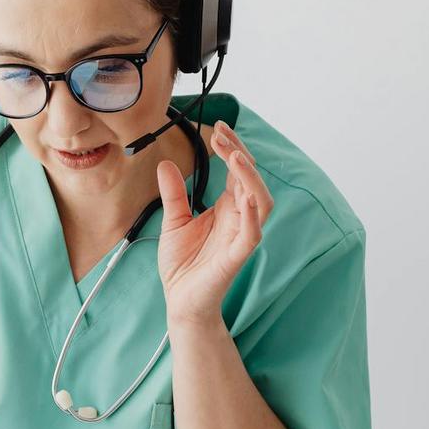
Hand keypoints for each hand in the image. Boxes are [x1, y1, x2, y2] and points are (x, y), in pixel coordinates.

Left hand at [155, 119, 273, 326]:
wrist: (179, 300)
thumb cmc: (182, 264)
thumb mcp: (173, 220)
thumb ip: (174, 193)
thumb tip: (167, 163)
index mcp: (227, 208)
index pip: (237, 171)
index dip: (232, 148)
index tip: (218, 128)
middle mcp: (239, 218)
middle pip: (251, 179)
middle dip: (240, 154)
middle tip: (221, 135)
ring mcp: (241, 236)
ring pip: (261, 202)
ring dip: (250, 178)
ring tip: (235, 157)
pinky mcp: (237, 256)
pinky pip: (253, 234)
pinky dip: (253, 215)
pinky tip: (247, 198)